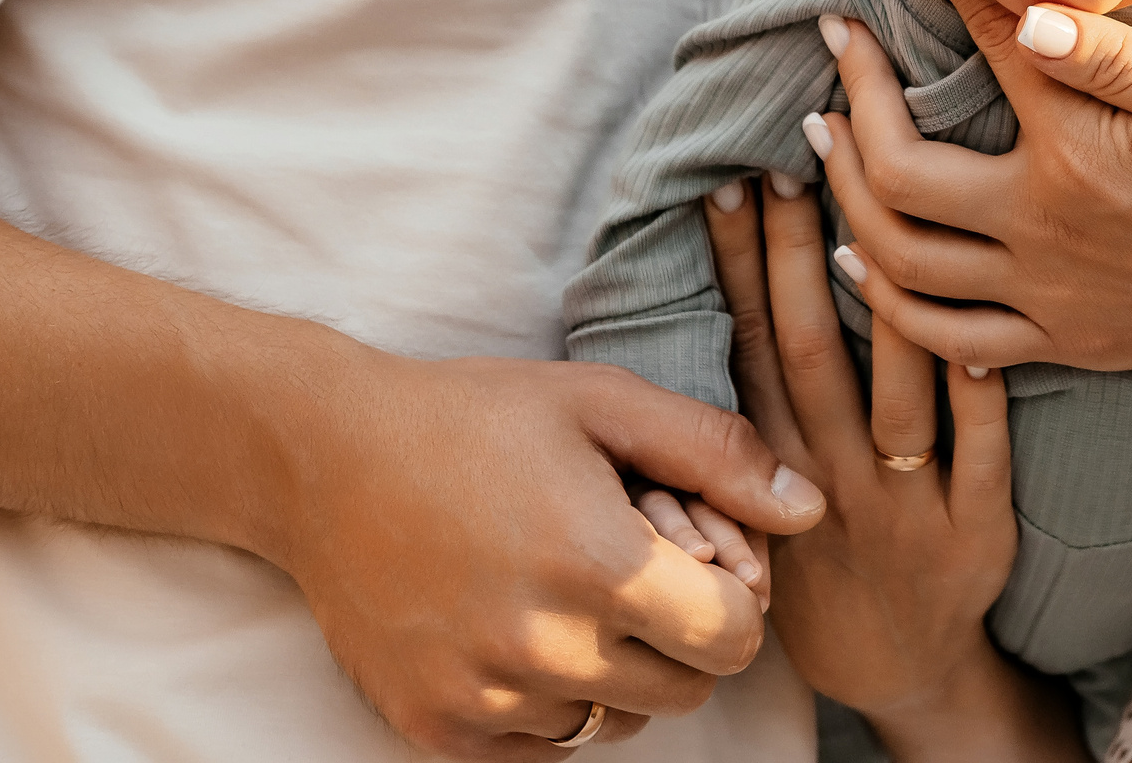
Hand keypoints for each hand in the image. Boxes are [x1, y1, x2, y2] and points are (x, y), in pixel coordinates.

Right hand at [262, 352, 825, 758]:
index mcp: (596, 562)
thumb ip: (717, 455)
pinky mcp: (439, 729)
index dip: (734, 599)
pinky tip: (519, 628)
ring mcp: (485, 697)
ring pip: (616, 724)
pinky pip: (543, 747)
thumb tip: (809, 508)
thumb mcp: (602, 402)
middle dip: (682, 637)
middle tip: (633, 573)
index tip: (699, 562)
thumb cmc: (474, 418)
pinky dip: (551, 702)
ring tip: (569, 595)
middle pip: (684, 690)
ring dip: (617, 674)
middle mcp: (542, 646)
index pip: (732, 638)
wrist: (322, 460)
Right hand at [705, 177, 1088, 760]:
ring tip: (878, 216)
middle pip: (807, 350)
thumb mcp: (758, 496)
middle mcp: (826, 480)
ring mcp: (902, 508)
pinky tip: (980, 336)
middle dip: (796, 249)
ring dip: (882, 306)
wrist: (893, 672)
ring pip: (889, 396)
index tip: (736, 175)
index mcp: (770, 464)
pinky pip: (979, 459)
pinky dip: (978, 401)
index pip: (748, 343)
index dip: (739, 262)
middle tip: (800, 153)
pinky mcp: (974, 536)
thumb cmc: (818, 555)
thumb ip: (753, 403)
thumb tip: (740, 282)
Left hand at [810, 0, 1131, 397]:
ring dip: (846, 200)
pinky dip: (889, 303)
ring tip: (824, 145)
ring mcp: (1045, 297)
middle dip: (851, 101)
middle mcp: (1041, 230)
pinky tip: (864, 264)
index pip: (982, 50)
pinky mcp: (1062, 342)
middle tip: (833, 46)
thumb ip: (1114, 54)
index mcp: (1074, 153)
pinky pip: (946, 337)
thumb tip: (1029, 9)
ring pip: (901, 263)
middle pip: (897, 175)